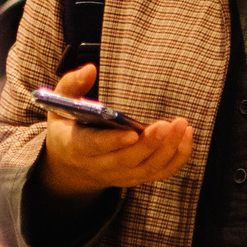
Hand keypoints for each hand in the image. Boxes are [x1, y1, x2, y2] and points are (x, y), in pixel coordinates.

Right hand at [35, 63, 193, 204]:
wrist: (69, 165)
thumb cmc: (67, 126)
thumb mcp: (59, 104)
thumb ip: (72, 85)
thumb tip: (90, 69)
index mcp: (76, 146)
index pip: (95, 146)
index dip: (113, 141)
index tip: (132, 132)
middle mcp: (98, 165)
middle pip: (126, 160)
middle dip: (149, 144)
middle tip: (167, 124)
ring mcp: (118, 175)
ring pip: (146, 169)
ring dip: (167, 150)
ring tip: (182, 126)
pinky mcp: (135, 177)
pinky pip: (159, 173)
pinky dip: (176, 158)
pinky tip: (186, 137)